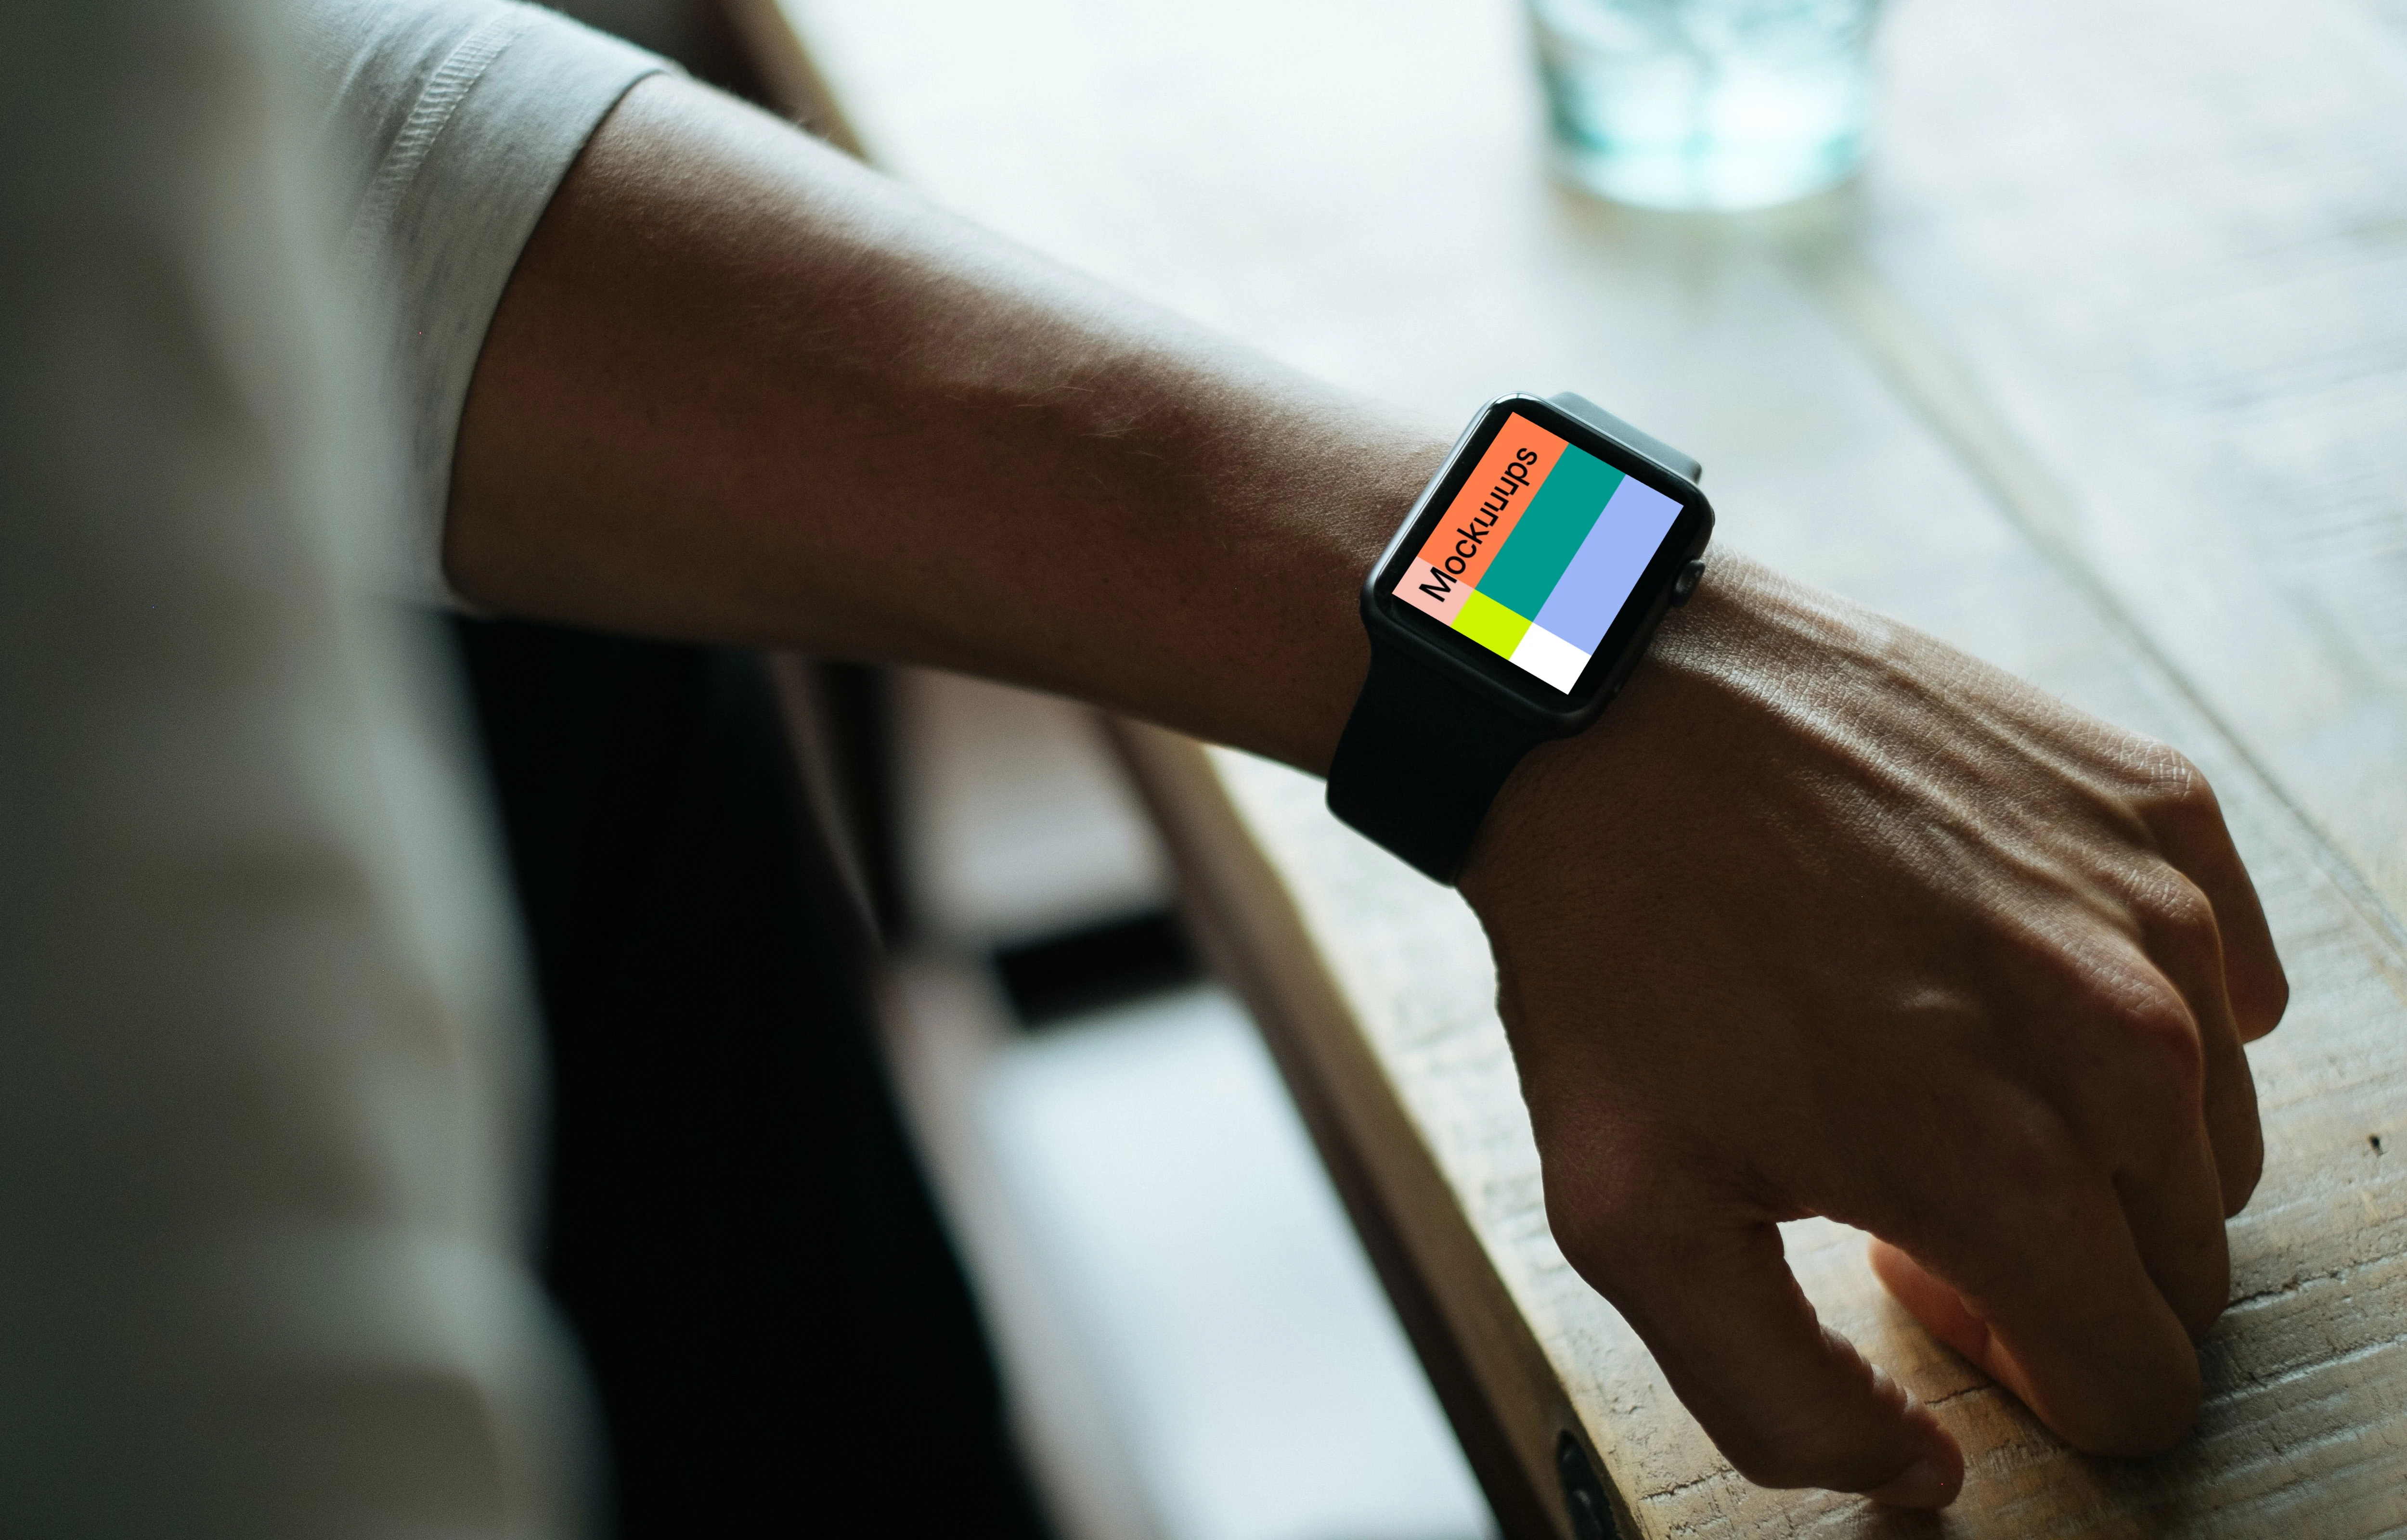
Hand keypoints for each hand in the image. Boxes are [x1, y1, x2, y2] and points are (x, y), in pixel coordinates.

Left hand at [1458, 553, 2285, 1506]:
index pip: (2137, 1382)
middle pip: (2185, 1262)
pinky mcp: (2154, 804)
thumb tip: (1922, 1473)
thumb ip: (1779, 1403)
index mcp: (2008, 1168)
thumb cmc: (1610, 954)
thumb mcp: (1629, 1220)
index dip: (2034, 1372)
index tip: (1929, 1288)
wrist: (1608, 718)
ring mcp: (2154, 909)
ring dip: (2104, 1135)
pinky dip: (2144, 1002)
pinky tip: (2006, 968)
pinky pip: (2224, 975)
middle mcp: (2121, 1043)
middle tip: (1911, 1171)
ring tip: (1946, 1064)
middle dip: (2069, 1263)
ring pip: (2212, 1128)